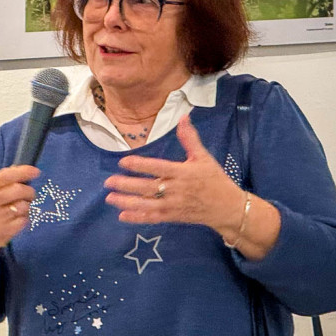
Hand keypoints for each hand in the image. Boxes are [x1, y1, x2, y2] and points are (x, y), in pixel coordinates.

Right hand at [0, 165, 40, 252]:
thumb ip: (1, 180)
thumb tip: (18, 168)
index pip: (6, 176)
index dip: (23, 172)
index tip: (35, 171)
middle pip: (18, 190)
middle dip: (29, 191)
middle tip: (30, 194)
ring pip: (23, 206)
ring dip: (27, 206)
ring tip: (20, 208)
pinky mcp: (3, 232)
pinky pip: (24, 221)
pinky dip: (24, 219)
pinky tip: (17, 219)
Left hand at [103, 115, 242, 236]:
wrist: (228, 207)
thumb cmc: (214, 179)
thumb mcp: (203, 157)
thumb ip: (190, 139)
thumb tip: (183, 117)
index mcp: (182, 172)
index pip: (158, 167)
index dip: (140, 165)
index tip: (123, 162)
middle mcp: (176, 189)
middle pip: (148, 187)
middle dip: (127, 185)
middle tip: (108, 182)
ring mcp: (174, 205)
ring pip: (147, 204)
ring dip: (127, 202)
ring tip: (110, 198)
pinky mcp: (173, 216)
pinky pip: (153, 217)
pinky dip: (138, 218)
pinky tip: (122, 216)